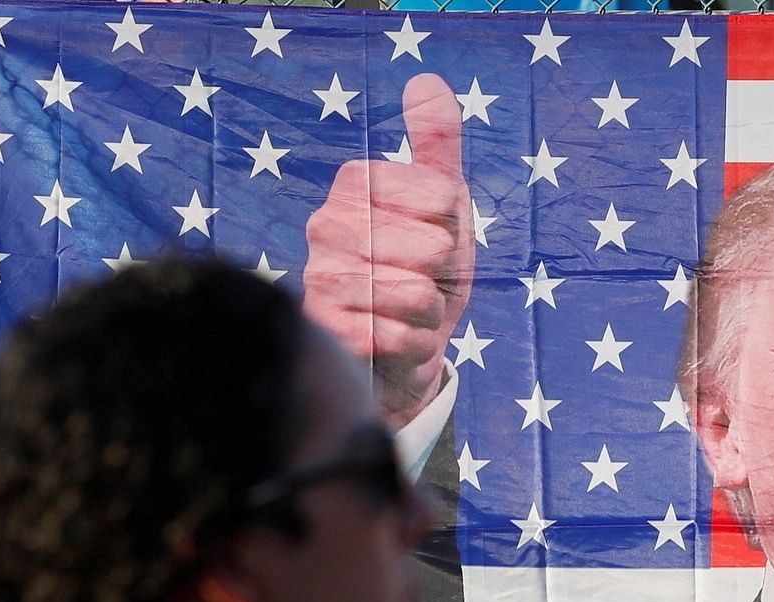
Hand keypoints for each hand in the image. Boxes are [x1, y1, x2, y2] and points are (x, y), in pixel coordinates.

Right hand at [303, 73, 474, 427]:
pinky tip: (397, 341)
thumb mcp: (444, 205)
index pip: (440, 196)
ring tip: (409, 312)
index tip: (433, 236)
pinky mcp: (326, 331)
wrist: (405, 348)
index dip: (453, 224)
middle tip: (421, 281)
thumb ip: (436, 144)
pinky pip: (401, 336)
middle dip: (443, 274)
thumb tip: (426, 80)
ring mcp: (320, 278)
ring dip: (429, 313)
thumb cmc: (425, 271)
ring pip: (416, 293)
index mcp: (354, 185)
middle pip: (431, 246)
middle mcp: (324, 225)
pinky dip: (416, 345)